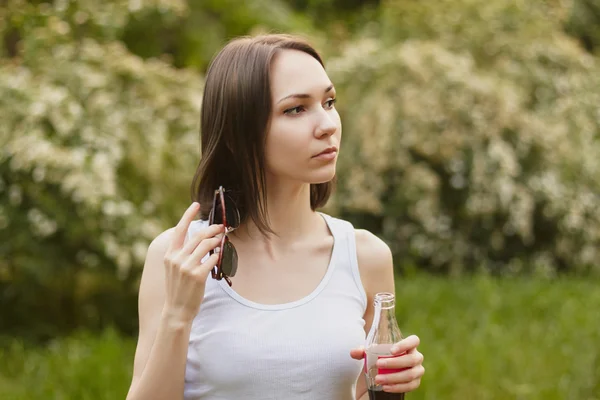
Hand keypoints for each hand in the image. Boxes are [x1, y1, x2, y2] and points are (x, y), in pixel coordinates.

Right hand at [162, 202, 223, 323]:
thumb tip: (199, 240)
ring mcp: (186, 267)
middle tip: (221, 227)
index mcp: (169, 255)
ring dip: (217, 240)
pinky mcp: (197, 275)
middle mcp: (176, 258)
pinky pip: (212, 259)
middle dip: (212, 229)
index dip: (188, 215)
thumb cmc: (178, 289)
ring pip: (206, 245)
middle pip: (198, 236)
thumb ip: (182, 254)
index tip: (196, 204)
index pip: (179, 230)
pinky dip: (219, 255)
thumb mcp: (174, 269)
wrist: (176, 310)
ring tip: (223, 239)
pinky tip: (221, 255)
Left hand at [350, 335, 424, 392]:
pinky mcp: (415, 382)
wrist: (384, 374)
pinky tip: (386, 387)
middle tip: (378, 364)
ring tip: (378, 379)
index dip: (405, 344)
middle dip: (395, 363)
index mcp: (408, 346)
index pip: (414, 340)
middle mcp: (416, 357)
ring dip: (394, 377)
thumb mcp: (371, 355)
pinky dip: (397, 387)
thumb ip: (362, 352)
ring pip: (410, 374)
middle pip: (411, 359)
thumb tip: (353, 352)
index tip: (391, 350)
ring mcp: (418, 371)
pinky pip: (410, 386)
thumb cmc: (380, 359)